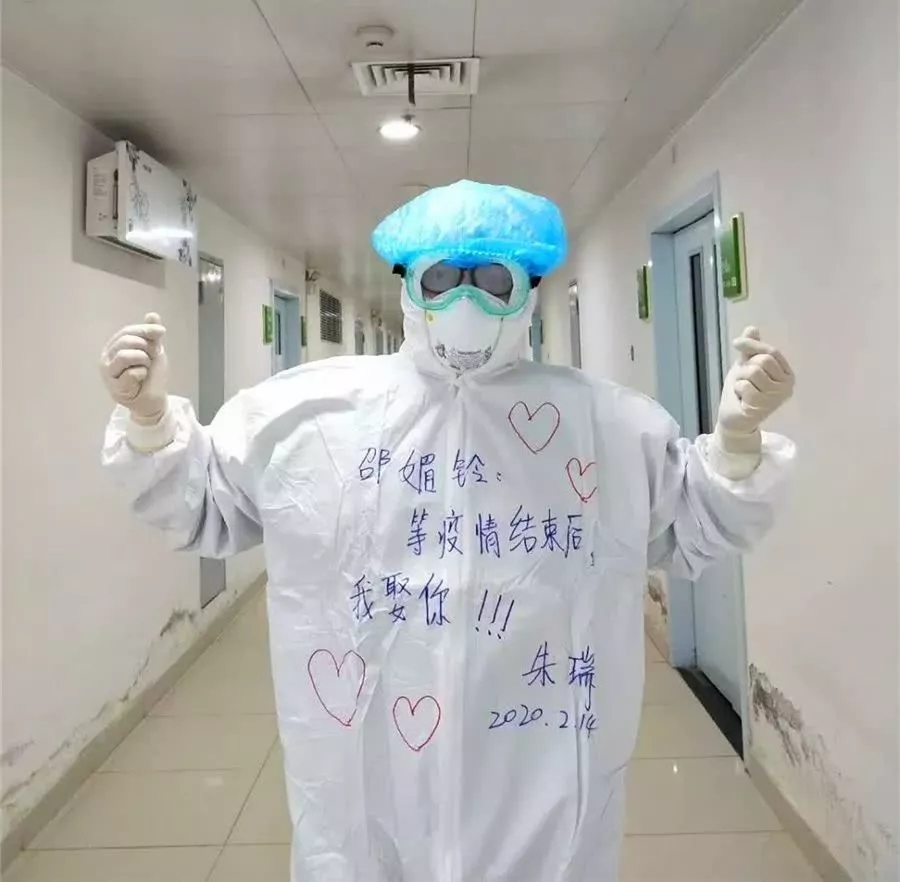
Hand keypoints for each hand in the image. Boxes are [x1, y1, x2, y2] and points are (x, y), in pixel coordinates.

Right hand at [100, 312, 168, 425]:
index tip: (161, 332)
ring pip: (125, 355)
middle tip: (150, 359)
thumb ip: (151, 334)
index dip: (146, 330)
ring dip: (143, 361)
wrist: (155, 399)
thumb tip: (152, 315)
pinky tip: (140, 381)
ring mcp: (108, 373)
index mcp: (114, 347)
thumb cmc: (152, 375)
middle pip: (126, 340)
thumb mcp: (154, 350)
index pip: (127, 331)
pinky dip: (142, 375)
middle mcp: (107, 358)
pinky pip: (131, 373)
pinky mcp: (115, 387)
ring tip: (144, 369)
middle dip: (146, 348)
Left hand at [715, 326, 794, 454]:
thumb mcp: (746, 366)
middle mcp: (787, 386)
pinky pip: (745, 385)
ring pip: (754, 371)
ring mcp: (776, 398)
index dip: (753, 345)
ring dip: (741, 378)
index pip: (772, 351)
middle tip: (743, 379)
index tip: (736, 343)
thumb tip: (752, 328)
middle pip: (763, 360)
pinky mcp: (762, 406)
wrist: (733, 418)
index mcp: (787, 374)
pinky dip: (738, 389)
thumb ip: (751, 349)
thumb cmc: (742, 392)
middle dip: (747, 366)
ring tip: (743, 390)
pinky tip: (741, 399)